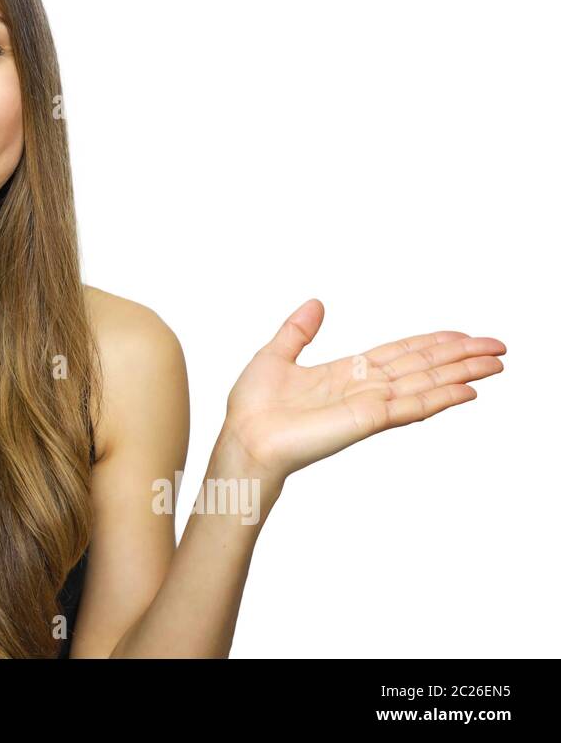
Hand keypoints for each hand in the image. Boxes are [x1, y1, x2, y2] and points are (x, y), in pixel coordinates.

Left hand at [220, 299, 505, 483]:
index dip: (431, 343)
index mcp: (346, 372)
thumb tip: (315, 303)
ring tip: (497, 363)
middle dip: (460, 356)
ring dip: (463, 373)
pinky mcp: (367, 420)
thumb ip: (298, 331)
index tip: (462, 335)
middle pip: (422, 366)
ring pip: (426, 383)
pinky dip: (441, 397)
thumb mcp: (275, 356)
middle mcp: (365, 388)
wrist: (244, 438)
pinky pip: (411, 405)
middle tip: (498, 346)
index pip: (400, 353)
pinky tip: (468, 391)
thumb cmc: (252, 408)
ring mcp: (369, 405)